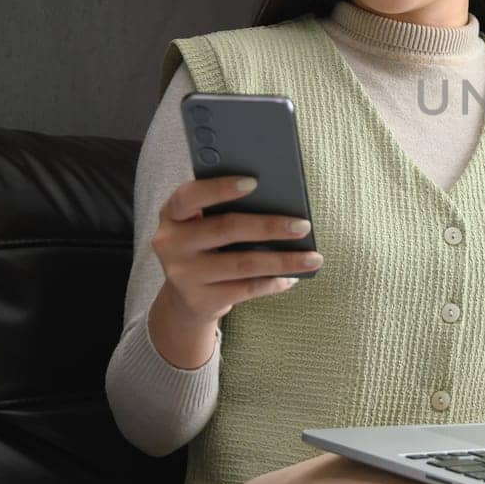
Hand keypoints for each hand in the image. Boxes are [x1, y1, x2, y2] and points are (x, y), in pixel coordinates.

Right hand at [151, 175, 322, 327]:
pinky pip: (246, 289)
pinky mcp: (200, 301)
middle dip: (270, 226)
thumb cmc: (207, 246)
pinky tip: (293, 277)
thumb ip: (226, 210)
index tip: (254, 182)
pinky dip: (274, 282)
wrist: (186, 297)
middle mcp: (171, 243)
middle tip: (303, 225)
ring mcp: (183, 275)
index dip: (220, 188)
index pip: (190, 196)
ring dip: (284, 260)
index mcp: (172, 214)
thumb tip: (280, 202)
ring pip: (243, 264)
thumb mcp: (205, 224)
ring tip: (313, 258)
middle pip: (226, 229)